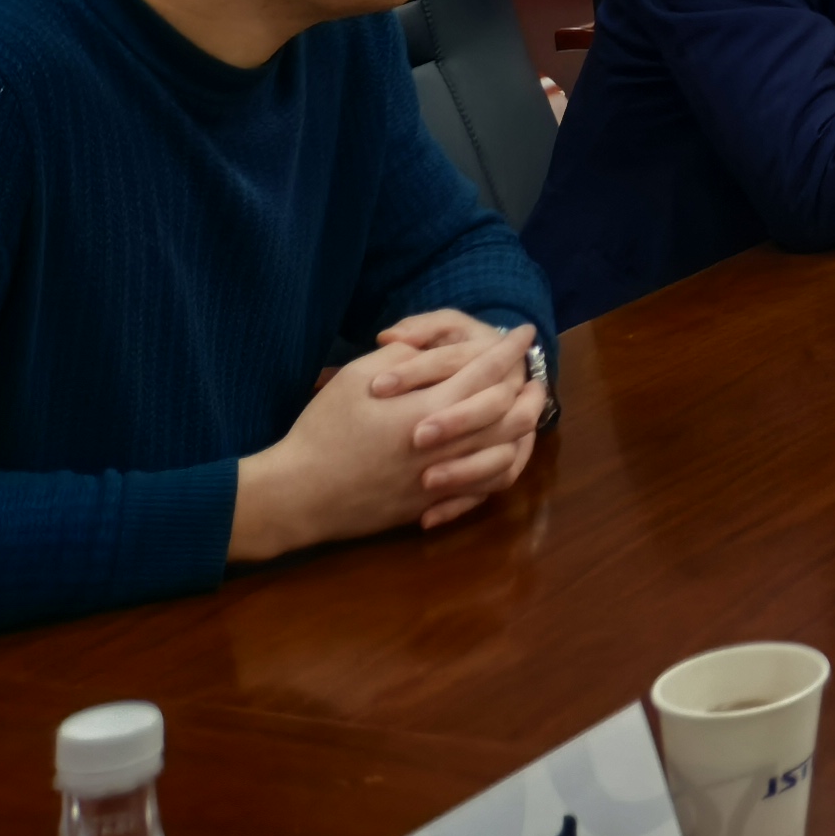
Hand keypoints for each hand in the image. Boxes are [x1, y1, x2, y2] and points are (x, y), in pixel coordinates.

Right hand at [232, 320, 544, 556]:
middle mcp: (447, 445)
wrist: (300, 493)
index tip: (523, 333)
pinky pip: (485, 488)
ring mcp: (443, 478)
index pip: (487, 372)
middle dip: (527, 386)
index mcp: (430, 407)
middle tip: (534, 370)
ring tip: (527, 409)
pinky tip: (503, 450)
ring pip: (506, 452)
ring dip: (523, 428)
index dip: (508, 349)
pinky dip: (502, 466)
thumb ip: (406, 357)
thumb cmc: (324, 428)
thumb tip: (436, 345)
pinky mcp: (434, 502)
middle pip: (510, 414)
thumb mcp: (358, 376)